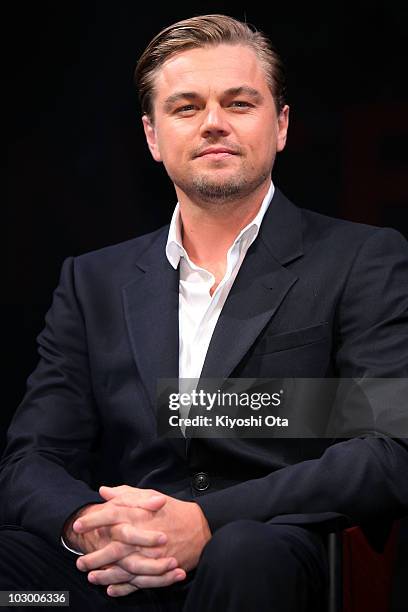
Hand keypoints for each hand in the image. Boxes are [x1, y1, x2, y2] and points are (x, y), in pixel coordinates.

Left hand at [74, 485, 210, 595]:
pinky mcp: (158, 570)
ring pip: (123, 568)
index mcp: (139, 514)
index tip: (78, 525)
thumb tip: (104, 491)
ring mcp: (150, 556)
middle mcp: (142, 536)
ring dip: (105, 575)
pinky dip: (124, 588)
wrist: (201, 528)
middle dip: (94, 555)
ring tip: (91, 577)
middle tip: (79, 561)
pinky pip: (138, 582)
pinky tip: (111, 590)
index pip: (111, 515)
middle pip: (113, 547)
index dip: (93, 519)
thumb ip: (126, 494)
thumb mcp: (150, 496)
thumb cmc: (173, 511)